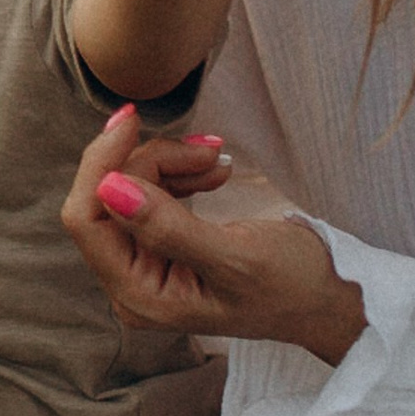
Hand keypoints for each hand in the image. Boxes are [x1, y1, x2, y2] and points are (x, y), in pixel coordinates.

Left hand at [65, 105, 364, 362]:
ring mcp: (144, 265)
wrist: (326, 296)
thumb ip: (169, 227)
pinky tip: (214, 170)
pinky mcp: (160, 246)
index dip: (102, 163)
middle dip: (152, 161)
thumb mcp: (236, 256)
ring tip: (218, 158)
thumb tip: (108, 187)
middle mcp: (130, 284)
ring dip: (171, 163)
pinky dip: (179, 173)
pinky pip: (151, 194)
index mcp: (140, 297)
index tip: (132, 118)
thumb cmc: (291, 285)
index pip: (88, 221)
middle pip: (107, 199)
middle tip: (210, 148)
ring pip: (129, 188)